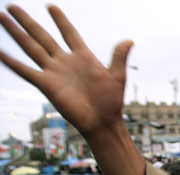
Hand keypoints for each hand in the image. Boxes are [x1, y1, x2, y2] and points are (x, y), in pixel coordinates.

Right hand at [0, 5, 131, 138]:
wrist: (102, 122)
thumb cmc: (111, 102)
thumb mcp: (117, 76)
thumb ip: (119, 57)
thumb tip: (130, 40)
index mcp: (83, 57)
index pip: (69, 33)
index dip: (60, 20)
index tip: (50, 6)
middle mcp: (65, 61)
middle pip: (43, 36)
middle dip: (28, 21)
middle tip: (12, 6)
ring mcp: (54, 72)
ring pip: (31, 48)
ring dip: (16, 33)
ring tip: (2, 17)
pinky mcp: (46, 85)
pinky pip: (25, 71)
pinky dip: (11, 61)